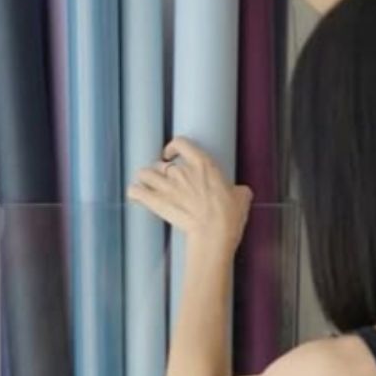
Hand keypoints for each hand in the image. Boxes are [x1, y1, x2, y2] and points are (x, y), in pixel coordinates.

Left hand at [128, 138, 250, 256]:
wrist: (213, 232)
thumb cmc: (229, 215)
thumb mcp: (241, 196)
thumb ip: (236, 189)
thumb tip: (238, 192)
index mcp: (203, 164)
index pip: (181, 143)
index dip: (172, 147)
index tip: (170, 154)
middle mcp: (181, 171)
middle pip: (160, 163)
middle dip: (160, 172)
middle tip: (164, 182)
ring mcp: (167, 186)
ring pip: (144, 173)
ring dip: (145, 179)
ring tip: (149, 187)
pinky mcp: (156, 203)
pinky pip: (135, 191)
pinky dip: (134, 192)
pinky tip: (137, 196)